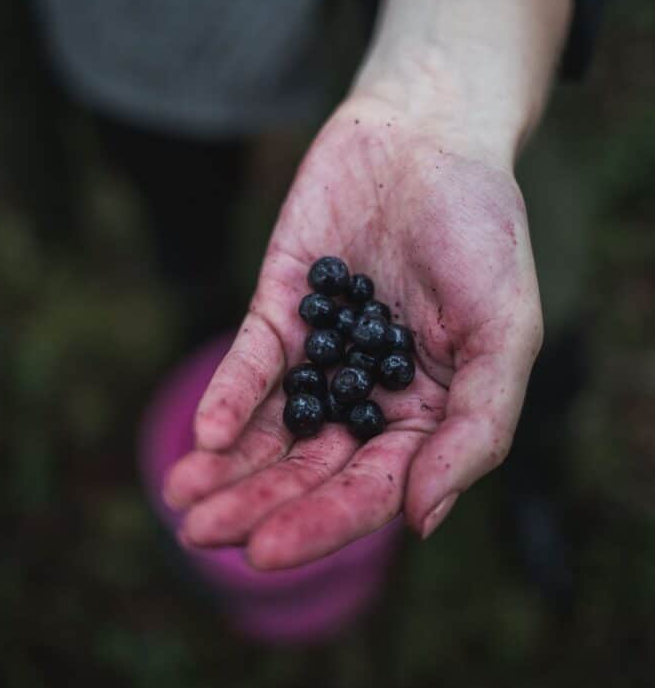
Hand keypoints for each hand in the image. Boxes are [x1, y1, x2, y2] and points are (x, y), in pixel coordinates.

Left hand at [164, 96, 541, 565]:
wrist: (430, 137)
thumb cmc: (482, 233)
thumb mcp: (505, 332)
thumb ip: (476, 427)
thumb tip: (422, 520)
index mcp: (425, 415)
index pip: (369, 487)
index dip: (321, 522)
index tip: (264, 550)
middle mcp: (368, 396)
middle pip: (308, 466)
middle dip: (256, 503)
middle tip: (202, 534)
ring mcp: (321, 354)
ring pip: (269, 427)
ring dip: (227, 466)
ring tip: (182, 499)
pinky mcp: (283, 308)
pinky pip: (253, 361)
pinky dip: (229, 394)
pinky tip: (204, 430)